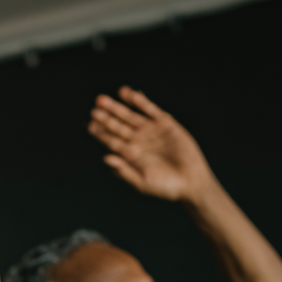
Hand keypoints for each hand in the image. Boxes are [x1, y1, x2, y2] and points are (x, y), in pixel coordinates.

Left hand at [88, 87, 213, 202]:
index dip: (101, 133)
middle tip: (95, 109)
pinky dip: (140, 102)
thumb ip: (124, 171)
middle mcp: (138, 141)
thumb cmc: (165, 187)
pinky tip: (128, 94)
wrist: (191, 181)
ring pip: (131, 116)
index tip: (90, 124)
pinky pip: (151, 110)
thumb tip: (106, 158)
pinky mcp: (166, 124)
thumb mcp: (141, 183)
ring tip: (103, 99)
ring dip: (118, 107)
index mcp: (130, 155)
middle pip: (119, 126)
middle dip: (107, 118)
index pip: (112, 141)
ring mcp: (151, 131)